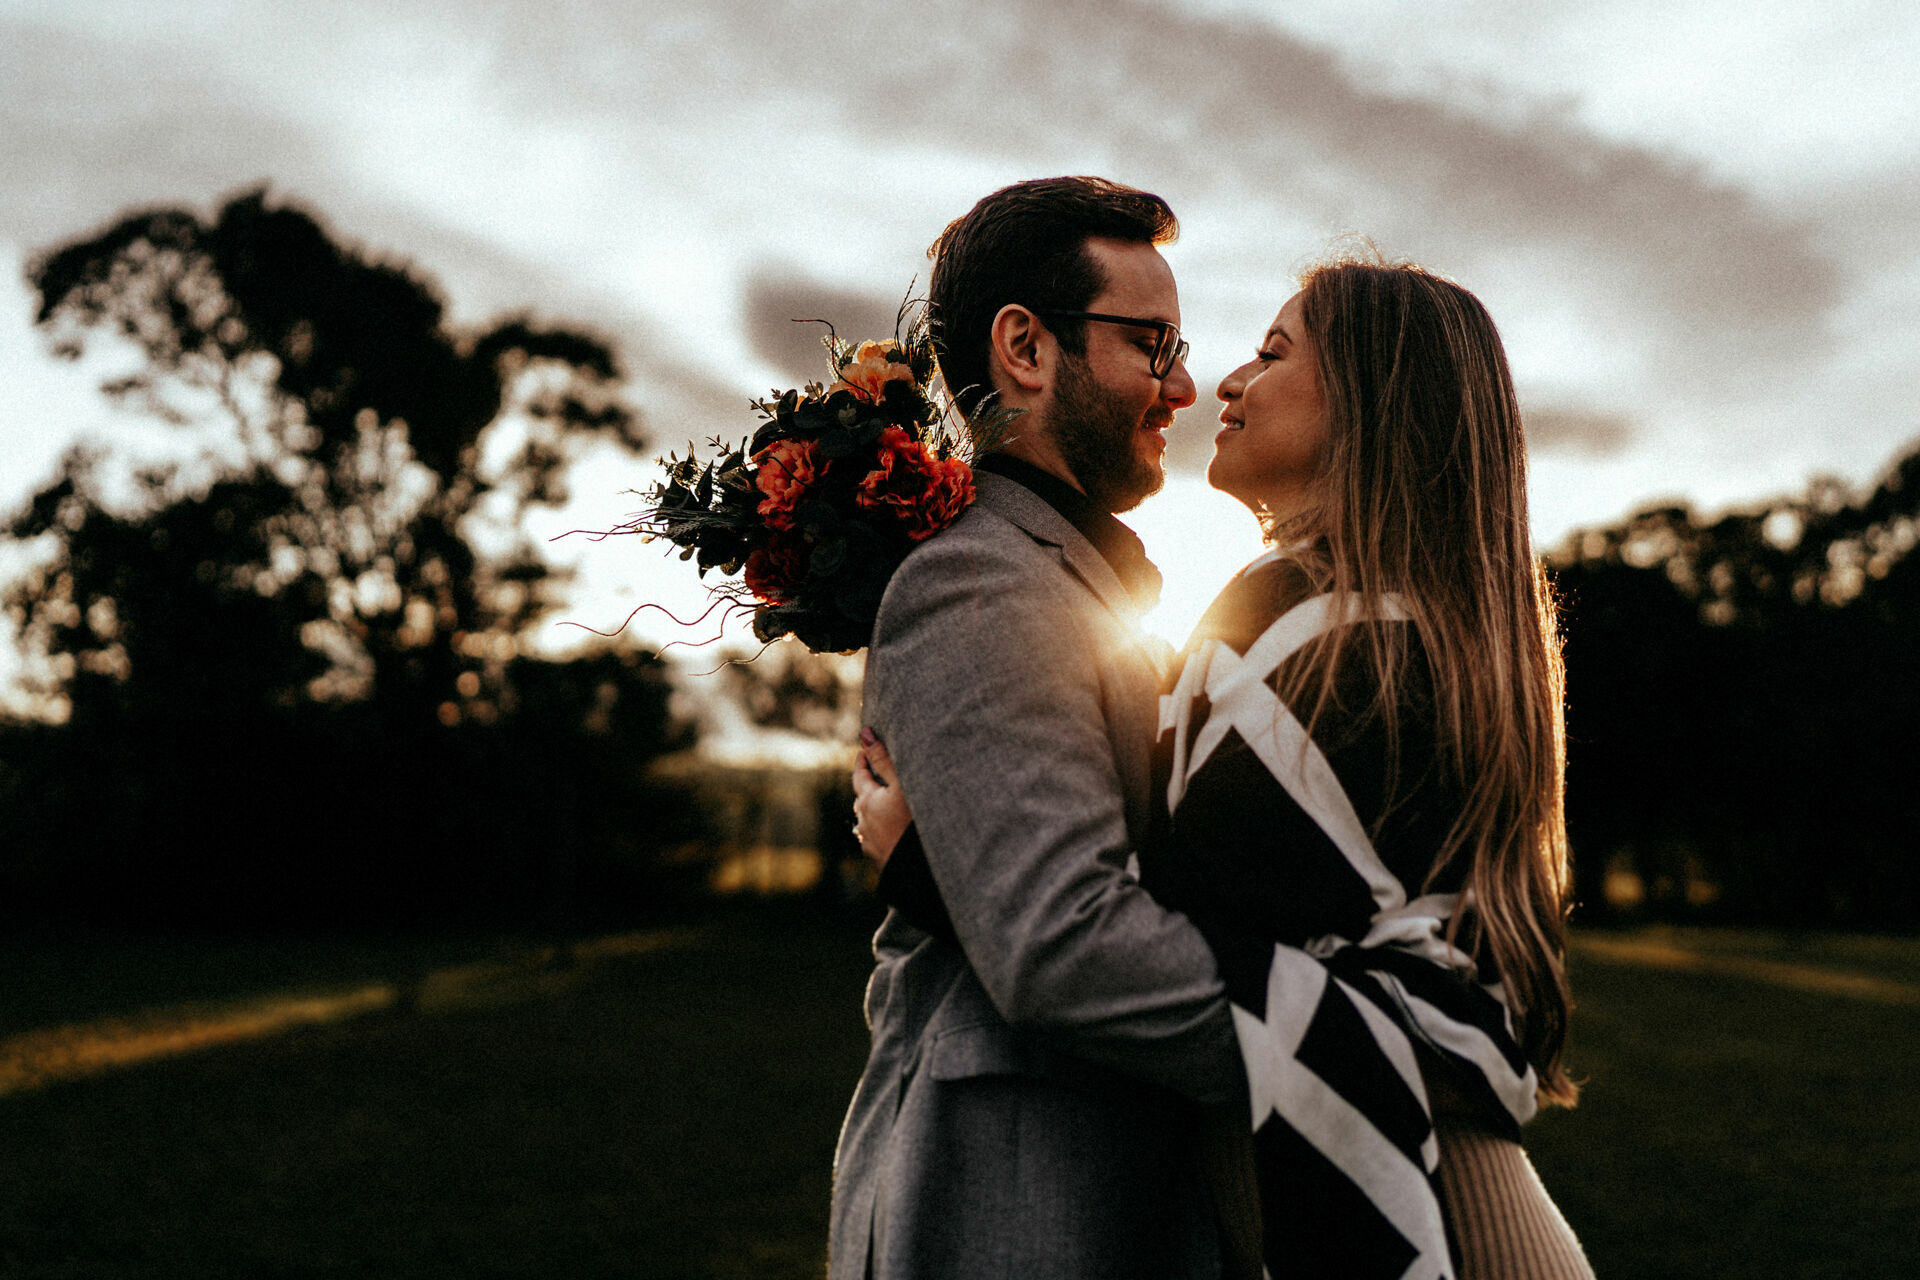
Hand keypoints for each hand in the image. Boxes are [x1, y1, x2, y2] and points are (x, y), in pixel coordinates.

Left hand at [851, 728, 911, 867]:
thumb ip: (884, 758)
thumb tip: (865, 733)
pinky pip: (875, 837)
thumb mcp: (902, 785)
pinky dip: (881, 829)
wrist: (918, 868)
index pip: (860, 774)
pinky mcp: (878, 857)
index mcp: (867, 800)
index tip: (866, 749)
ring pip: (867, 819)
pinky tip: (892, 830)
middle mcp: (863, 820)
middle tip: (880, 774)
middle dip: (870, 785)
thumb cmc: (913, 823)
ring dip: (874, 810)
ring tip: (887, 803)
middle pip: (863, 797)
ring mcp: (869, 841)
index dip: (863, 760)